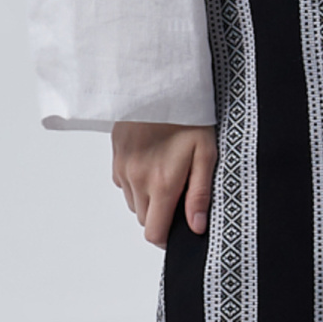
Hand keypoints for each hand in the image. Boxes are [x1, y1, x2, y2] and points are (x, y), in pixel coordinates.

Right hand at [111, 122, 217, 246]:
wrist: (161, 83)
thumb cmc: (189, 117)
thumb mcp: (206, 153)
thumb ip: (200, 194)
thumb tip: (196, 227)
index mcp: (162, 183)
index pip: (154, 233)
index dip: (167, 238)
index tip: (181, 229)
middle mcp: (137, 180)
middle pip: (144, 219)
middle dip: (161, 215)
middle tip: (180, 193)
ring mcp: (123, 168)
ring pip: (133, 202)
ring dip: (148, 198)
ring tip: (167, 173)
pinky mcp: (116, 156)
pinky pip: (124, 183)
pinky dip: (137, 182)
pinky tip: (153, 161)